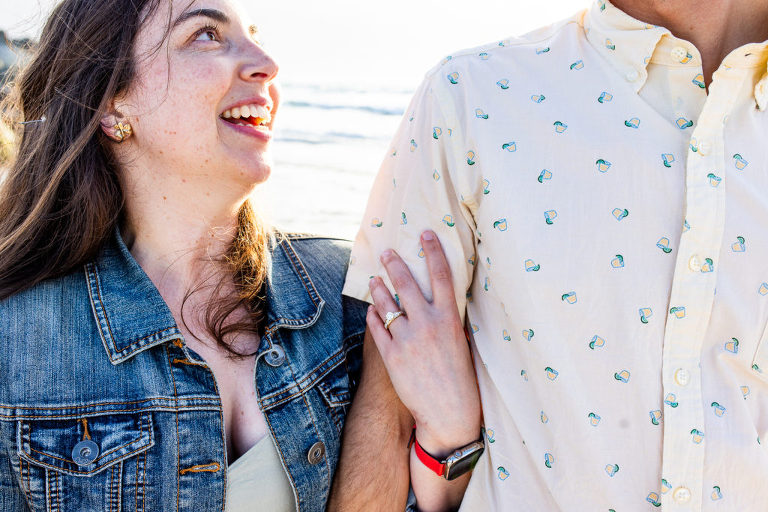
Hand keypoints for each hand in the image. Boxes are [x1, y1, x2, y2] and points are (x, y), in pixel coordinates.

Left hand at [367, 230, 480, 456]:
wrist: (449, 412)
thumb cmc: (461, 378)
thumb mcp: (461, 343)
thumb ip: (447, 320)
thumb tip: (437, 302)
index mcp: (449, 319)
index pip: (441, 275)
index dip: (432, 251)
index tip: (425, 233)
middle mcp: (427, 324)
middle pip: (407, 284)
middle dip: (395, 264)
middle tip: (386, 252)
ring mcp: (407, 339)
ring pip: (387, 304)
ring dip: (379, 288)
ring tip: (374, 279)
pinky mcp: (392, 356)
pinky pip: (377, 328)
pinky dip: (373, 316)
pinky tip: (372, 309)